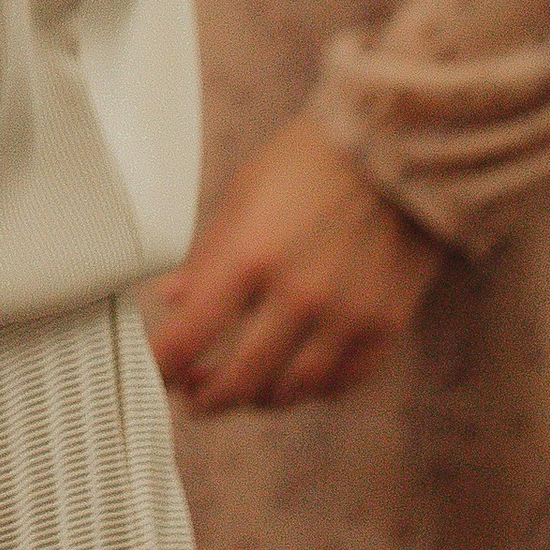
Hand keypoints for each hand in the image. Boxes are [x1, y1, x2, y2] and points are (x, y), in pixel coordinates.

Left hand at [147, 112, 443, 411]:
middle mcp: (298, 296)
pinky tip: (297, 379)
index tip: (156, 372)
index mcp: (251, 256)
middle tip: (195, 396)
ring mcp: (344, 317)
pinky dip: (315, 390)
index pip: (193, 333)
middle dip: (209, 397)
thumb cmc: (312, 161)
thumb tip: (175, 298)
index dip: (165, 364)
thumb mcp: (243, 192)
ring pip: (294, 391)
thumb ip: (208, 254)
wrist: (393, 150)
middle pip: (242, 379)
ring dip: (261, 398)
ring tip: (243, 389)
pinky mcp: (384, 326)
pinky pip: (343, 382)